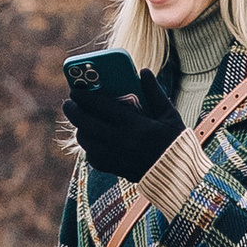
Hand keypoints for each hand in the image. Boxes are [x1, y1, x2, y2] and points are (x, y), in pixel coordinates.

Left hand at [66, 76, 186, 180]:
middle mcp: (120, 141)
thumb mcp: (169, 114)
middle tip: (69, 103)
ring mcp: (114, 157)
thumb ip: (155, 92)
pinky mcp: (113, 169)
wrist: (177, 175)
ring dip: (79, 129)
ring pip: (85, 141)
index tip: (75, 89)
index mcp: (134, 125)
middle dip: (72, 111)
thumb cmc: (174, 142)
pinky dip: (88, 146)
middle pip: (85, 123)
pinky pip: (92, 157)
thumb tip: (144, 71)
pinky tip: (92, 138)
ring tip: (80, 119)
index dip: (84, 96)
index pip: (101, 107)